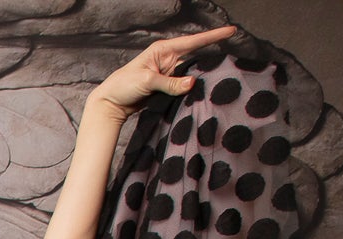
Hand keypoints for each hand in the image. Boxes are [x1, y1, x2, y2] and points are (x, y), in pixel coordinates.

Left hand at [90, 26, 237, 116]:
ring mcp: (169, 72)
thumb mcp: (147, 81)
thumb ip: (170, 83)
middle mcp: (169, 59)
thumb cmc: (123, 86)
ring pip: (192, 73)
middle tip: (230, 60)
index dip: (213, 36)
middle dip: (212, 58)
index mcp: (163, 50)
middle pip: (197, 56)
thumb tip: (192, 83)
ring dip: (202, 76)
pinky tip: (201, 91)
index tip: (231, 30)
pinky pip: (185, 85)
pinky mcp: (168, 86)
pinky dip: (192, 88)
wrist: (111, 103)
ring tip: (218, 78)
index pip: (193, 41)